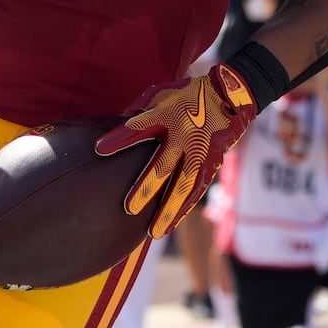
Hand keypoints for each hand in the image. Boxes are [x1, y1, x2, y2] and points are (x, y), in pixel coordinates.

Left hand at [94, 63, 258, 238]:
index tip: (99, 148)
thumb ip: (140, 110)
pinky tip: (171, 224)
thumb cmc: (185, 95)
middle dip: (147, 187)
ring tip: (154, 232)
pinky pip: (197, 189)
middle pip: (164, 164)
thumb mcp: (161, 94)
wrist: (229, 96)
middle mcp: (184, 135)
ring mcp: (200, 151)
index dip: (120, 138)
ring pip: (184, 186)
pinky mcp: (211, 163)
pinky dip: (184, 208)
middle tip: (129, 208)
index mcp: (168, 114)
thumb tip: (115, 123)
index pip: (140, 126)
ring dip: (169, 210)